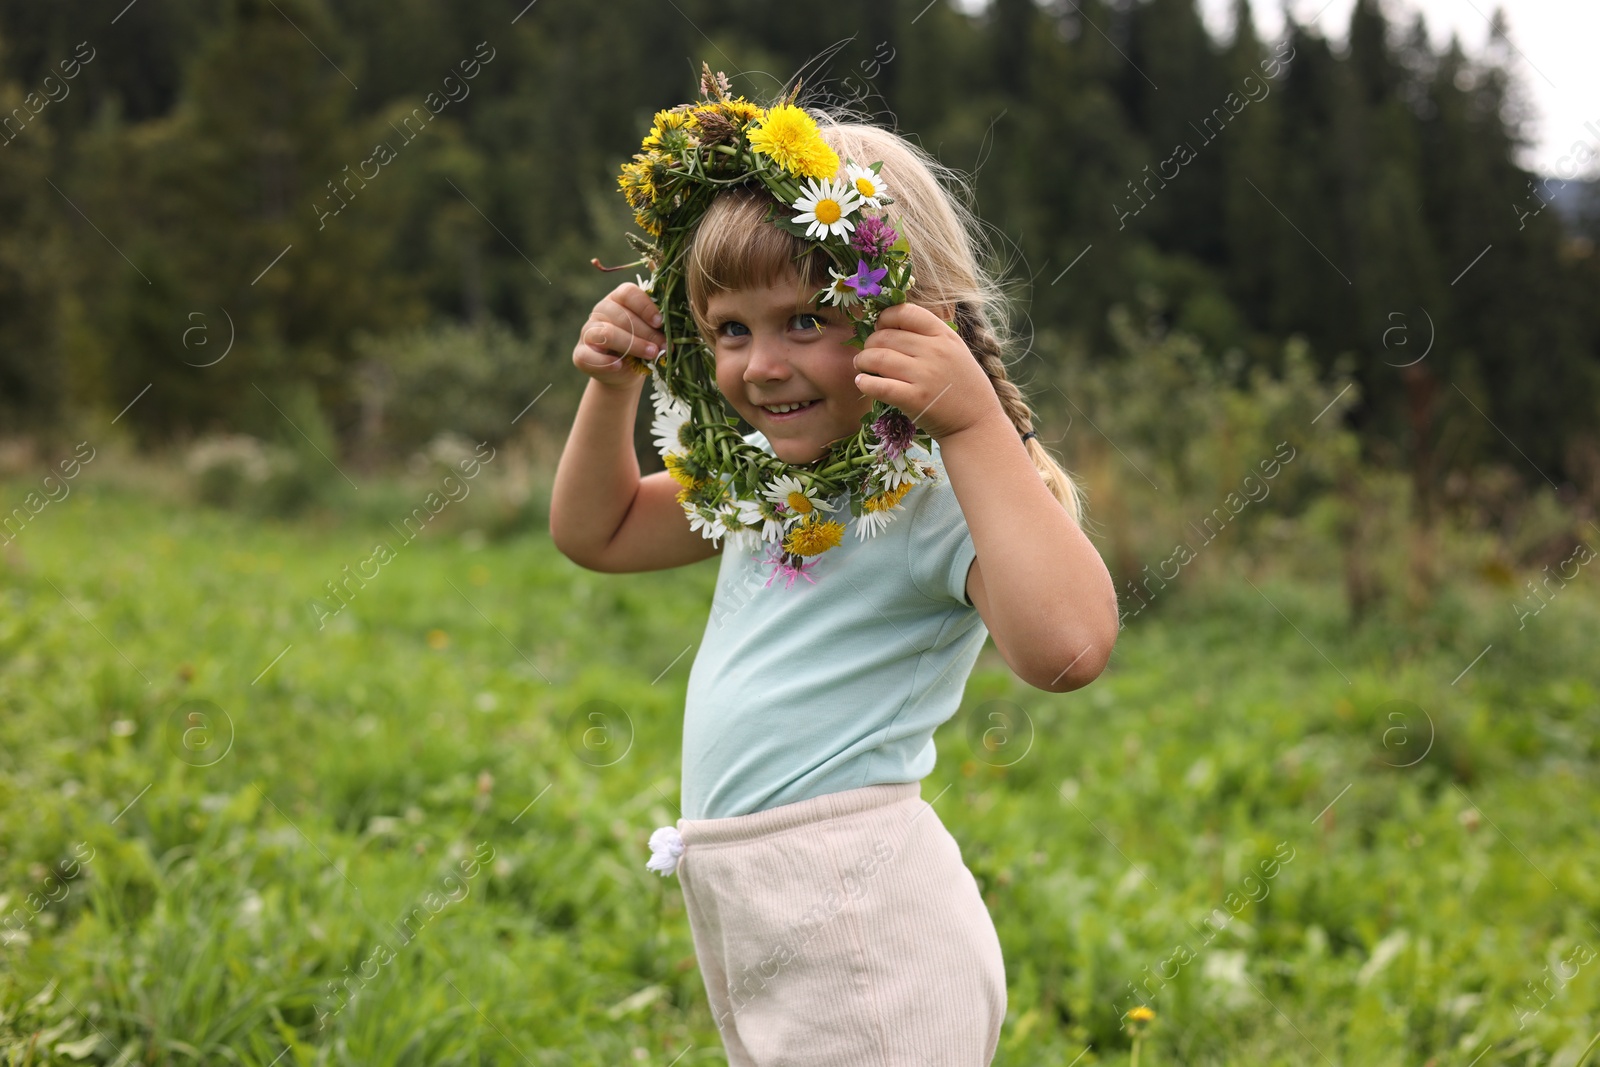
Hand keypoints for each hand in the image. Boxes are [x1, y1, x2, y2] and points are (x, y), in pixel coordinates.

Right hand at [573, 282, 665, 389]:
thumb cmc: (642, 346)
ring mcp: (588, 331)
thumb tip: (675, 329)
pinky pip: (588, 356)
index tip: (660, 322)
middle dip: (646, 332)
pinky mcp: (581, 353)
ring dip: (632, 345)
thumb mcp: (652, 333)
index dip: (645, 306)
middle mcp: (600, 311)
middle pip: (620, 315)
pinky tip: (619, 366)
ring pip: (607, 333)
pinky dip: (605, 362)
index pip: (628, 292)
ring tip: (652, 355)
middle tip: (664, 346)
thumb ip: (658, 327)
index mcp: (618, 299)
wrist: (624, 373)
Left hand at [854, 302, 1007, 440]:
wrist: (977, 424)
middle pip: (886, 336)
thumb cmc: (963, 388)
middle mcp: (935, 351)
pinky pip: (879, 385)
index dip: (885, 317)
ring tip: (861, 366)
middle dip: (869, 343)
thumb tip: (891, 327)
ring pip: (877, 357)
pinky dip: (864, 382)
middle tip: (867, 354)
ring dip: (862, 361)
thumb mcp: (955, 352)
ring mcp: (925, 375)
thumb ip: (930, 337)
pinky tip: (862, 383)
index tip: (880, 328)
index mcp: (945, 335)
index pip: (905, 312)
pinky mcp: (915, 399)